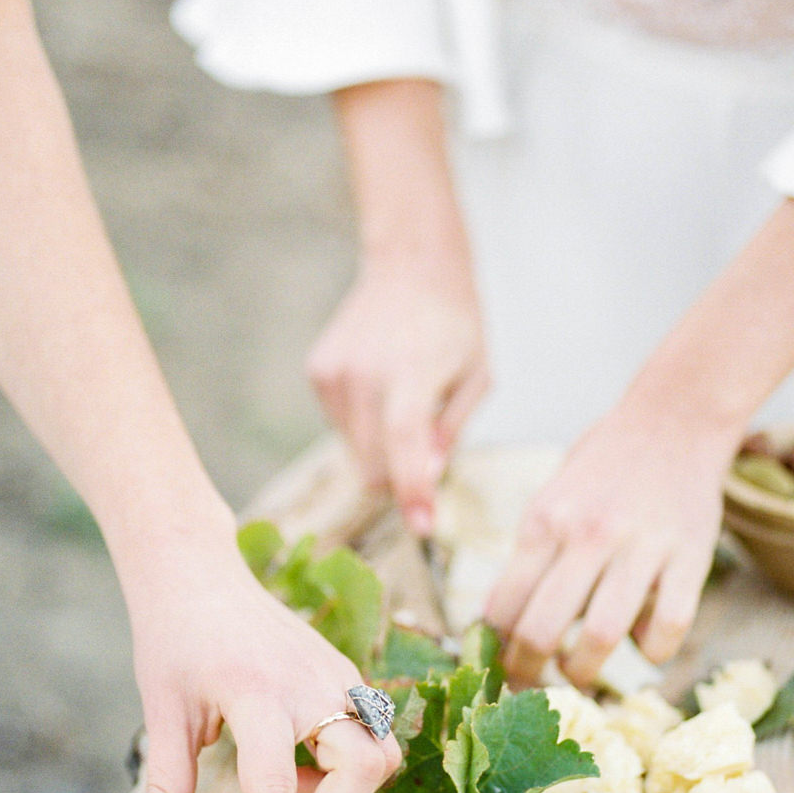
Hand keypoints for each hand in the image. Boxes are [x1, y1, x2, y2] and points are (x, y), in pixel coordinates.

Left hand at [118, 537, 399, 792]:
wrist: (197, 571)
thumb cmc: (173, 638)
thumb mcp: (162, 713)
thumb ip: (163, 788)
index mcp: (254, 693)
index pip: (274, 788)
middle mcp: (310, 682)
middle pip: (366, 772)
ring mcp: (338, 674)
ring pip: (382, 755)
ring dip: (342, 788)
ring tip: (288, 775)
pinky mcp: (348, 673)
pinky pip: (373, 735)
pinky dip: (344, 763)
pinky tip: (299, 751)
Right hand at [307, 267, 489, 534]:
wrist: (410, 266)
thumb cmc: (453, 322)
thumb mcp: (476, 376)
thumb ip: (451, 429)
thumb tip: (425, 477)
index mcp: (412, 373)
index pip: (405, 445)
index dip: (413, 491)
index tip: (422, 526)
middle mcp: (365, 374)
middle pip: (375, 462)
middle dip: (400, 475)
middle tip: (426, 451)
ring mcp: (335, 373)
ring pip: (355, 449)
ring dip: (381, 445)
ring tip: (404, 397)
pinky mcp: (318, 372)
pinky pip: (339, 425)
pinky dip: (362, 422)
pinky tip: (381, 385)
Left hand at [485, 404, 736, 687]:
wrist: (674, 417)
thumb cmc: (605, 464)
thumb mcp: (552, 498)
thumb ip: (533, 555)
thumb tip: (504, 624)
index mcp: (544, 522)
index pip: (503, 605)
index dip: (496, 649)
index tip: (499, 667)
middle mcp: (587, 535)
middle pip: (542, 629)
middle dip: (529, 672)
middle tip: (533, 686)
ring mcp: (640, 547)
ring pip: (601, 636)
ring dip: (585, 672)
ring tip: (581, 675)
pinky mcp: (690, 556)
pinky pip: (668, 625)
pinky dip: (653, 651)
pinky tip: (645, 647)